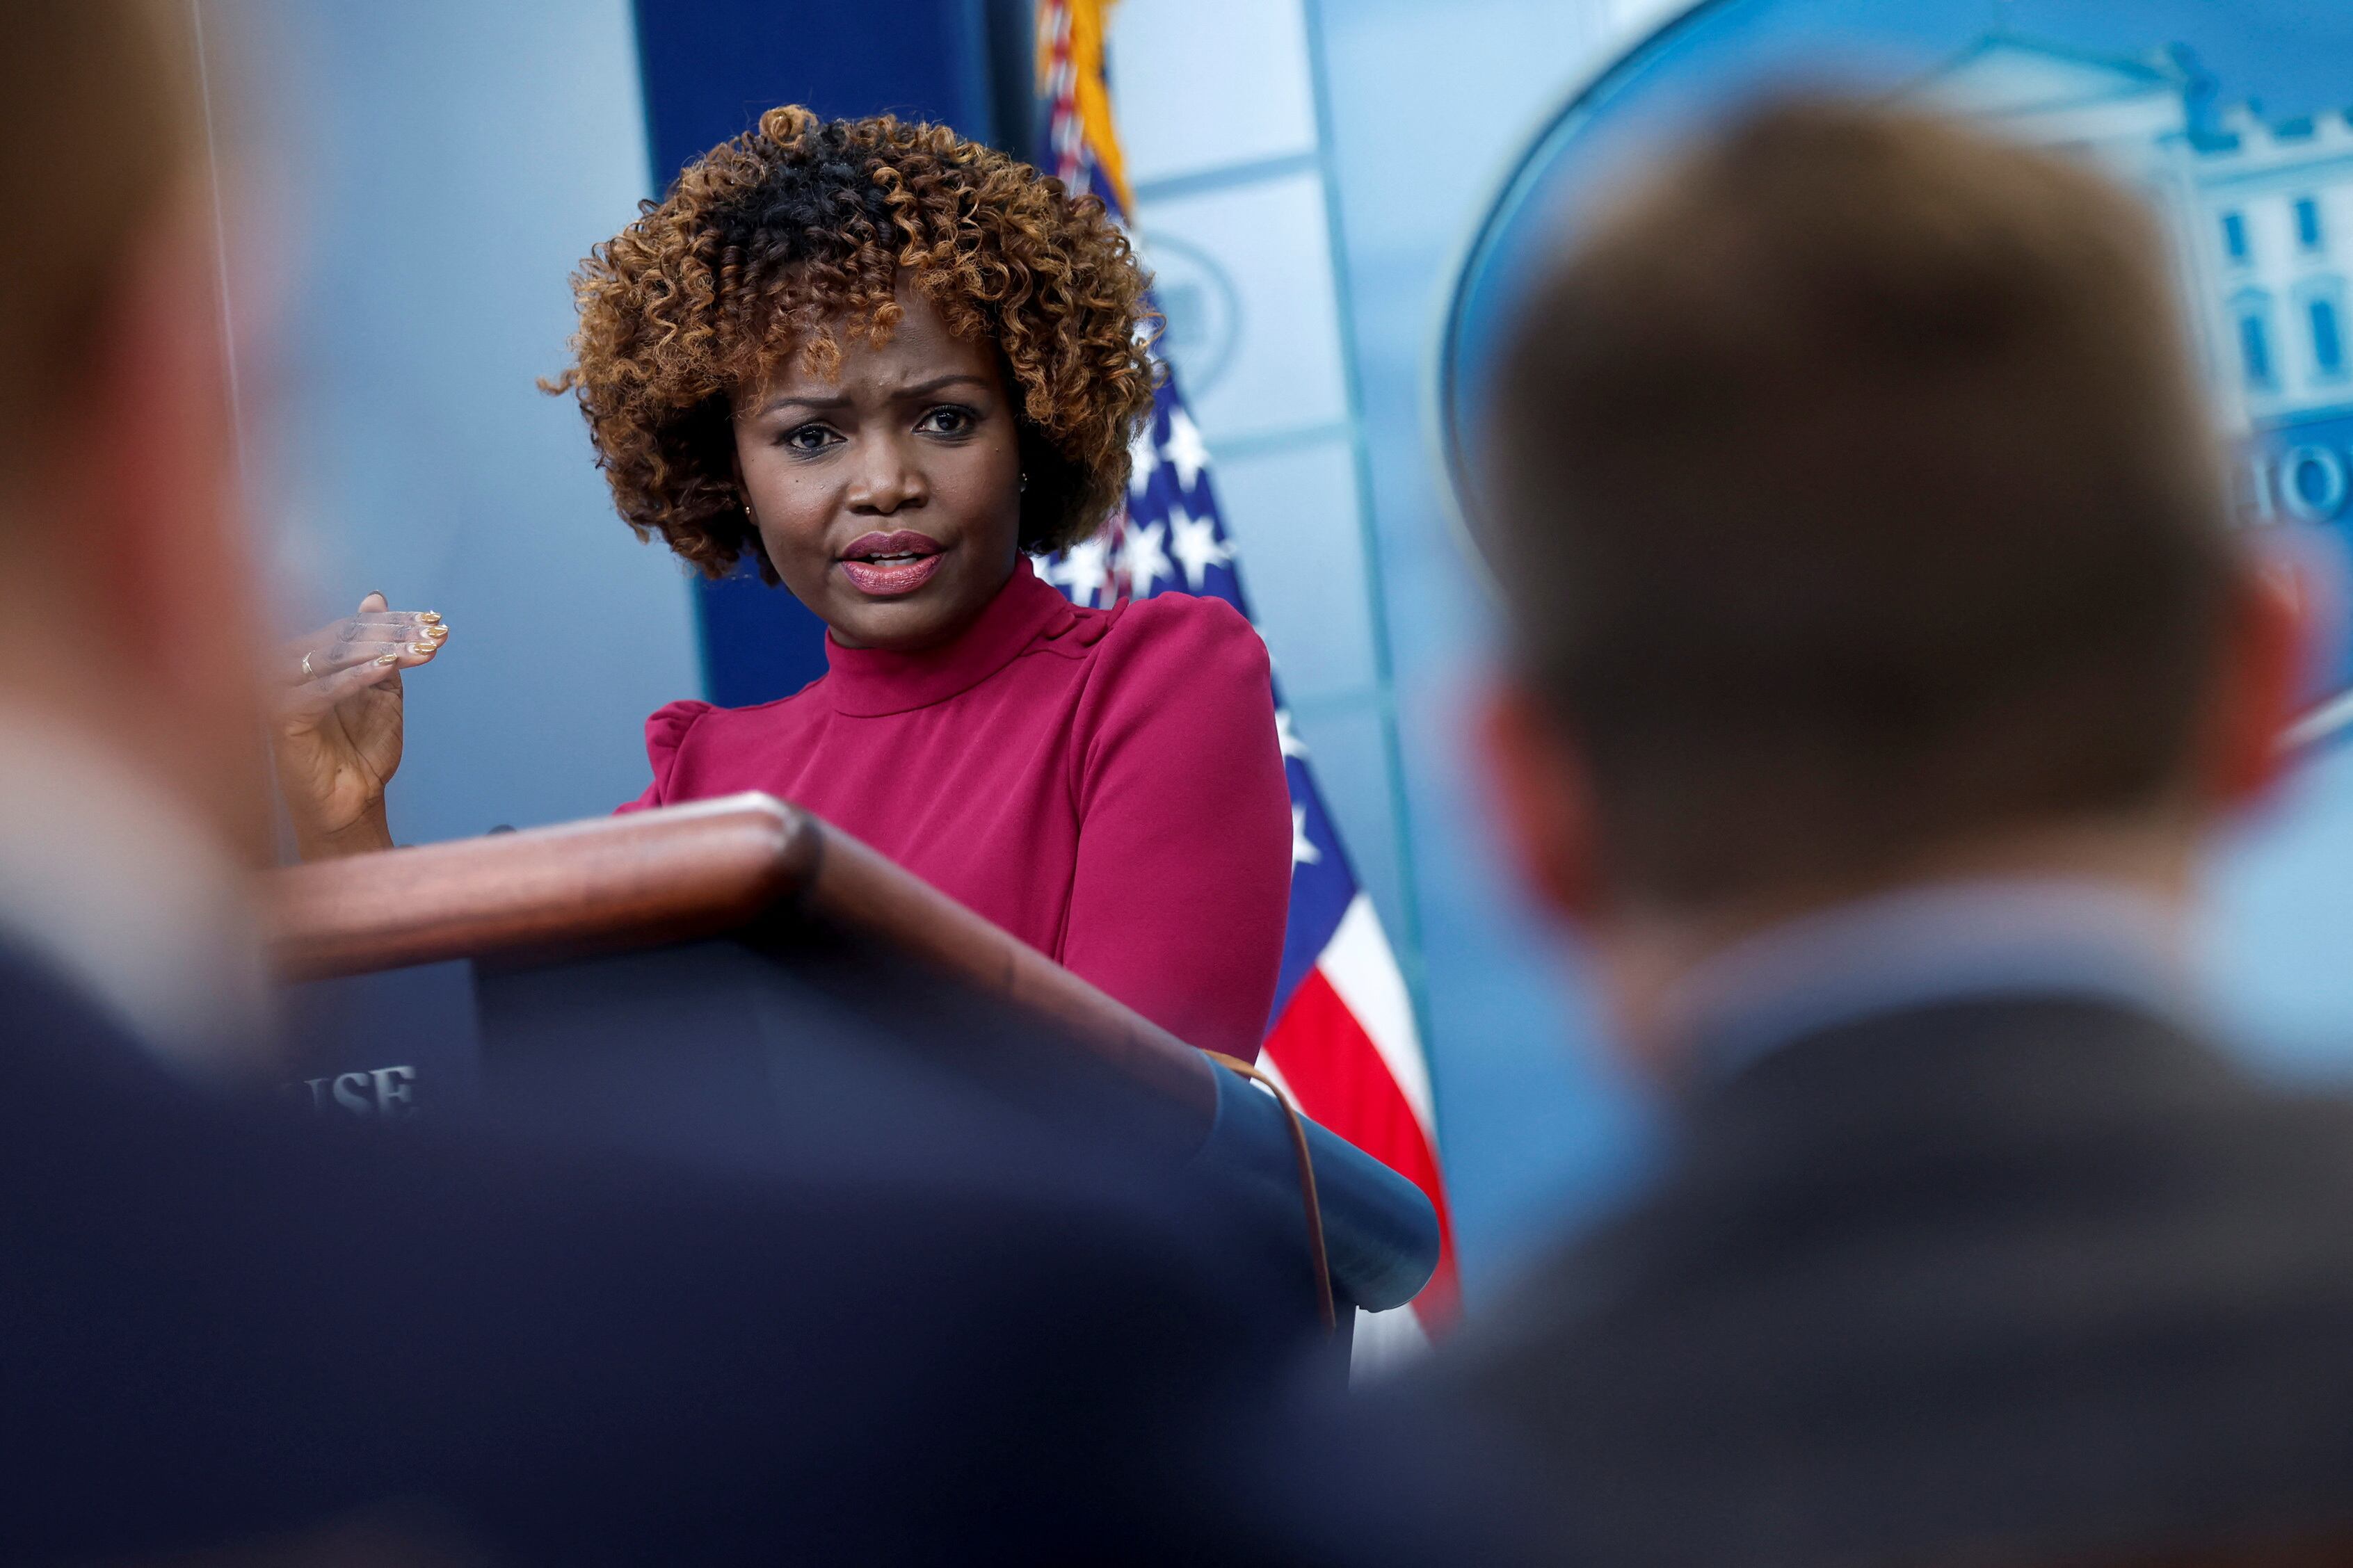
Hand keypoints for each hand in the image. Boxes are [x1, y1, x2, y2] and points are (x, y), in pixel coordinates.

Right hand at [268, 592, 448, 858]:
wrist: (351, 802)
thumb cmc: (364, 750)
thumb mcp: (382, 693)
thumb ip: (380, 649)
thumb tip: (375, 597)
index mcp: (307, 657)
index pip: (352, 627)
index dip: (396, 622)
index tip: (437, 621)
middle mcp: (286, 667)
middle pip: (345, 637)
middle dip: (396, 634)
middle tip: (435, 634)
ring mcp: (278, 689)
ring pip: (335, 657)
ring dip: (383, 650)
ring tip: (423, 650)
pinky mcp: (280, 716)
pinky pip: (323, 690)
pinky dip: (357, 676)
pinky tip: (387, 668)